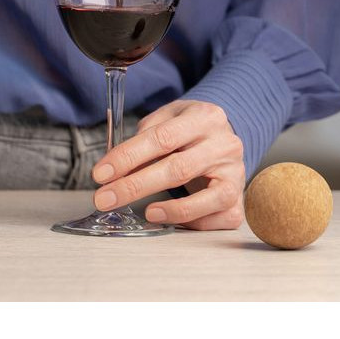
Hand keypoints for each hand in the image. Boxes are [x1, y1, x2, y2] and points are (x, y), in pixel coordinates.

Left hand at [91, 100, 246, 229]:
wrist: (223, 133)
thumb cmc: (187, 128)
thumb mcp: (166, 117)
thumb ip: (144, 136)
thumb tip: (117, 167)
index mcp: (203, 117)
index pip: (160, 138)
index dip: (127, 157)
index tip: (100, 173)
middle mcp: (224, 144)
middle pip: (178, 169)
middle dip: (135, 186)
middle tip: (105, 199)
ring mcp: (236, 173)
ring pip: (207, 198)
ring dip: (172, 210)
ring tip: (146, 212)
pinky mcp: (239, 197)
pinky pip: (219, 217)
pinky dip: (193, 221)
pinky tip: (170, 218)